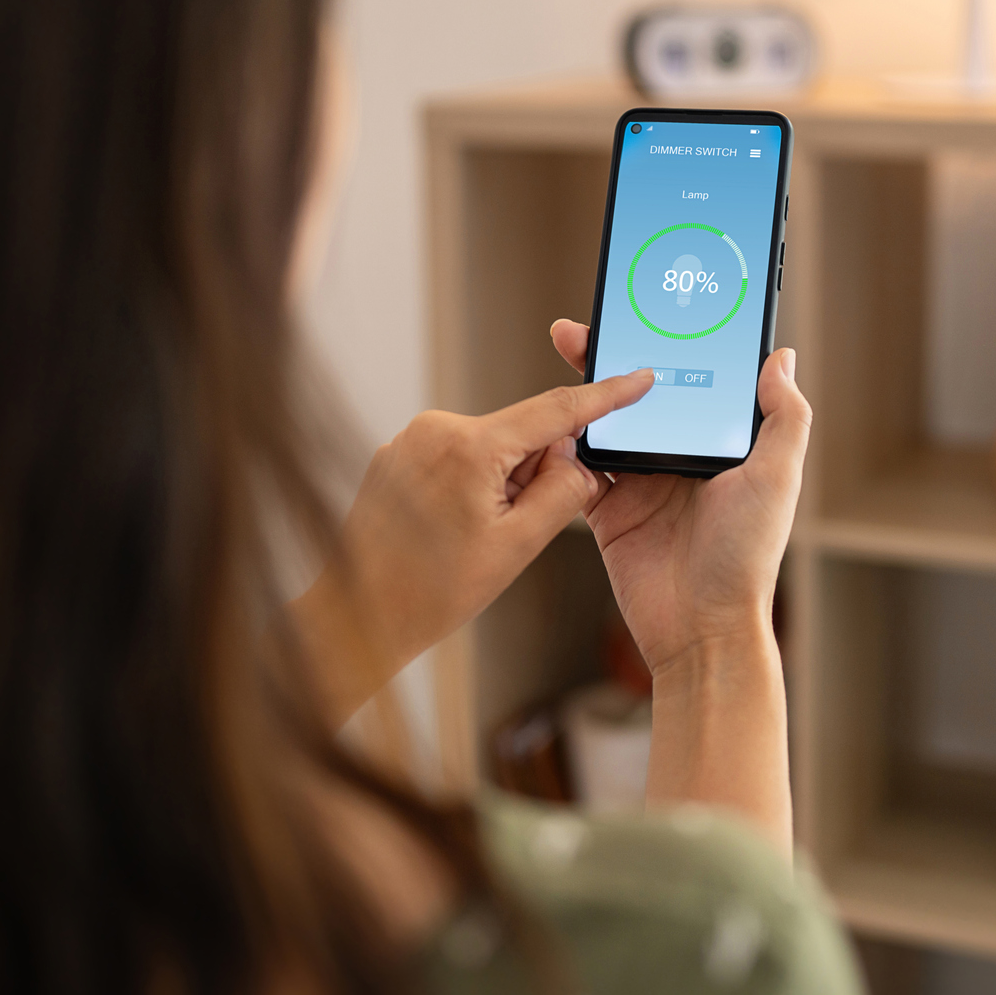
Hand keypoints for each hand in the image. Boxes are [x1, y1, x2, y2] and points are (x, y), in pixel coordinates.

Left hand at [295, 370, 652, 724]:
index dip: (604, 394)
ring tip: (471, 538)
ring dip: (501, 482)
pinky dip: (472, 485)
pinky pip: (458, 457)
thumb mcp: (518, 546)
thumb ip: (563, 492)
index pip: (555, 409)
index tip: (637, 378)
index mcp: (470, 447)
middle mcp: (435, 428)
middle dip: (534, 473)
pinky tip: (450, 530)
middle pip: (521, 433)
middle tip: (512, 530)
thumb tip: (575, 458)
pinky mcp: (397, 454)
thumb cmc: (431, 592)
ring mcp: (411, 439)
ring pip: (491, 447)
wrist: (358, 616)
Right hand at [549, 320, 810, 678]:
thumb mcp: (777, 478)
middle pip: (642, 394)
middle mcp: (679, 456)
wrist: (700, 629)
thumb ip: (784, 417)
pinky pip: (577, 468)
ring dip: (585, 390)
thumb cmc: (747, 557)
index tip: (656, 309)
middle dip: (616, 356)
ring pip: (606, 422)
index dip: (675, 345)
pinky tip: (550, 414)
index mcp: (721, 444)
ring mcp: (640, 481)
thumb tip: (781, 355)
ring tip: (568, 350)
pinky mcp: (606, 509)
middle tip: (592, 323)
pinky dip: (563, 443)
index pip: (695, 381)